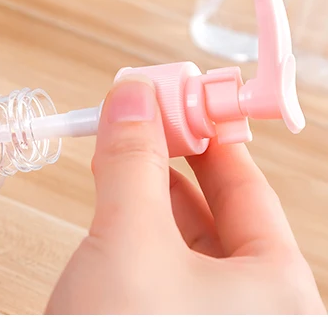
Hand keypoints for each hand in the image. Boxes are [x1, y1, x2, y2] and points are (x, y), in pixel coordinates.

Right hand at [46, 76, 325, 313]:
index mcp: (276, 290)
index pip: (248, 189)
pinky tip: (114, 201)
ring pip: (186, 239)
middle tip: (143, 116)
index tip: (180, 95)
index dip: (211, 134)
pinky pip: (162, 265)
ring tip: (122, 149)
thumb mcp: (129, 242)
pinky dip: (136, 226)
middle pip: (220, 213)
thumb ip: (132, 163)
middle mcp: (252, 309)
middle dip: (175, 159)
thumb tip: (134, 96)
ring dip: (150, 191)